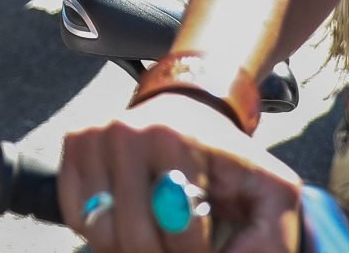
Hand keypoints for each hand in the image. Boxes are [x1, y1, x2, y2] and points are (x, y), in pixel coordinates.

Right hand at [60, 90, 303, 251]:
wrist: (192, 109)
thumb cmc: (232, 161)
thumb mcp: (274, 192)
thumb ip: (271, 241)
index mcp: (174, 140)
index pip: (180, 233)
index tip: (209, 240)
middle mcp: (124, 132)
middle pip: (135, 240)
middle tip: (182, 244)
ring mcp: (93, 137)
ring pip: (101, 234)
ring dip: (132, 247)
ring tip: (159, 233)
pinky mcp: (74, 145)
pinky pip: (76, 218)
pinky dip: (103, 232)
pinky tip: (132, 217)